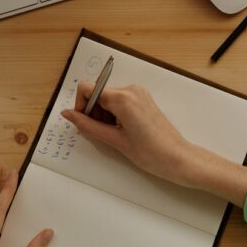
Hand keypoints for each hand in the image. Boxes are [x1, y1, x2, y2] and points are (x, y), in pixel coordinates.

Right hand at [62, 81, 194, 184]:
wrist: (178, 158)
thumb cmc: (151, 153)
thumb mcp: (114, 140)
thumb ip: (87, 125)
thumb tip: (68, 114)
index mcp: (123, 98)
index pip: (87, 88)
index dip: (81, 105)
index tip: (84, 122)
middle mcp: (131, 89)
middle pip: (97, 93)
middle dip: (93, 113)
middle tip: (102, 133)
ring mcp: (138, 93)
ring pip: (107, 98)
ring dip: (104, 115)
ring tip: (115, 134)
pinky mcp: (143, 98)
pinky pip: (119, 101)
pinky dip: (114, 114)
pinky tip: (122, 130)